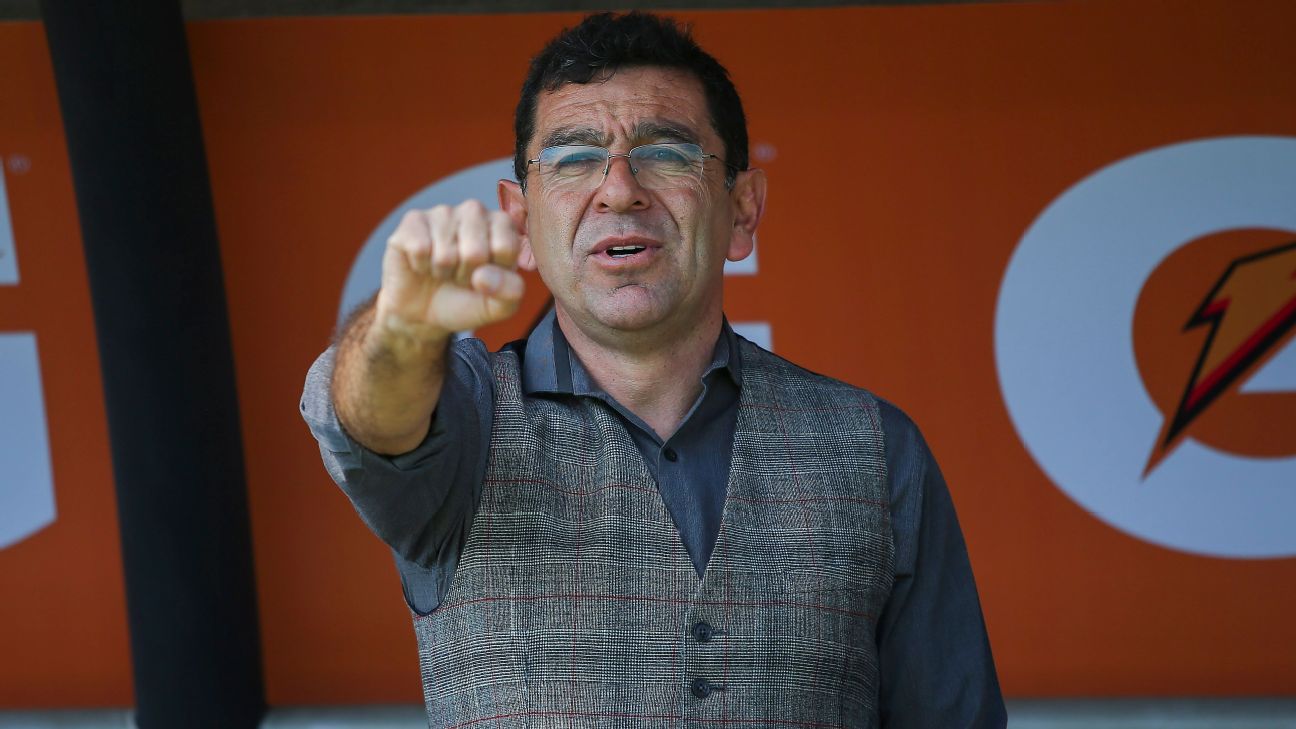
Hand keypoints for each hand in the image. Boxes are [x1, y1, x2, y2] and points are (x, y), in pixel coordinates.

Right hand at [375, 200, 524, 341]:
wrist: (423, 311)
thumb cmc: (465, 301)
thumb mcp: (498, 306)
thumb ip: (510, 292)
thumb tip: (484, 276)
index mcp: (503, 225)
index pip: (506, 248)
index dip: (493, 275)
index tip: (486, 277)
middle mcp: (475, 211)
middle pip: (475, 252)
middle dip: (465, 275)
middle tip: (460, 275)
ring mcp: (443, 212)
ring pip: (446, 254)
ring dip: (442, 273)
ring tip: (443, 269)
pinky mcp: (413, 220)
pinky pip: (419, 249)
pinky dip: (420, 267)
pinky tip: (422, 263)